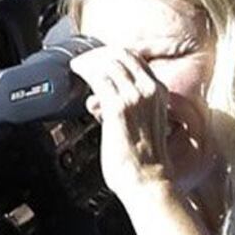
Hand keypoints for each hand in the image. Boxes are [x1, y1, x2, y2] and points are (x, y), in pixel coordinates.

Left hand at [76, 42, 185, 209]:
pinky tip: (76, 71)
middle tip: (83, 59)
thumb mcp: (142, 124)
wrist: (148, 180)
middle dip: (99, 53)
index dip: (113, 54)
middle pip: (122, 55)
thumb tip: (99, 101)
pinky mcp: (118, 108)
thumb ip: (125, 109)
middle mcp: (149, 89)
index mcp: (159, 92)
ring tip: (77, 65)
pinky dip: (86, 70)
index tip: (98, 57)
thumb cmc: (142, 162)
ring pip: (109, 63)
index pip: (135, 60)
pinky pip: (99, 78)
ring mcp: (135, 97)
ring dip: (89, 60)